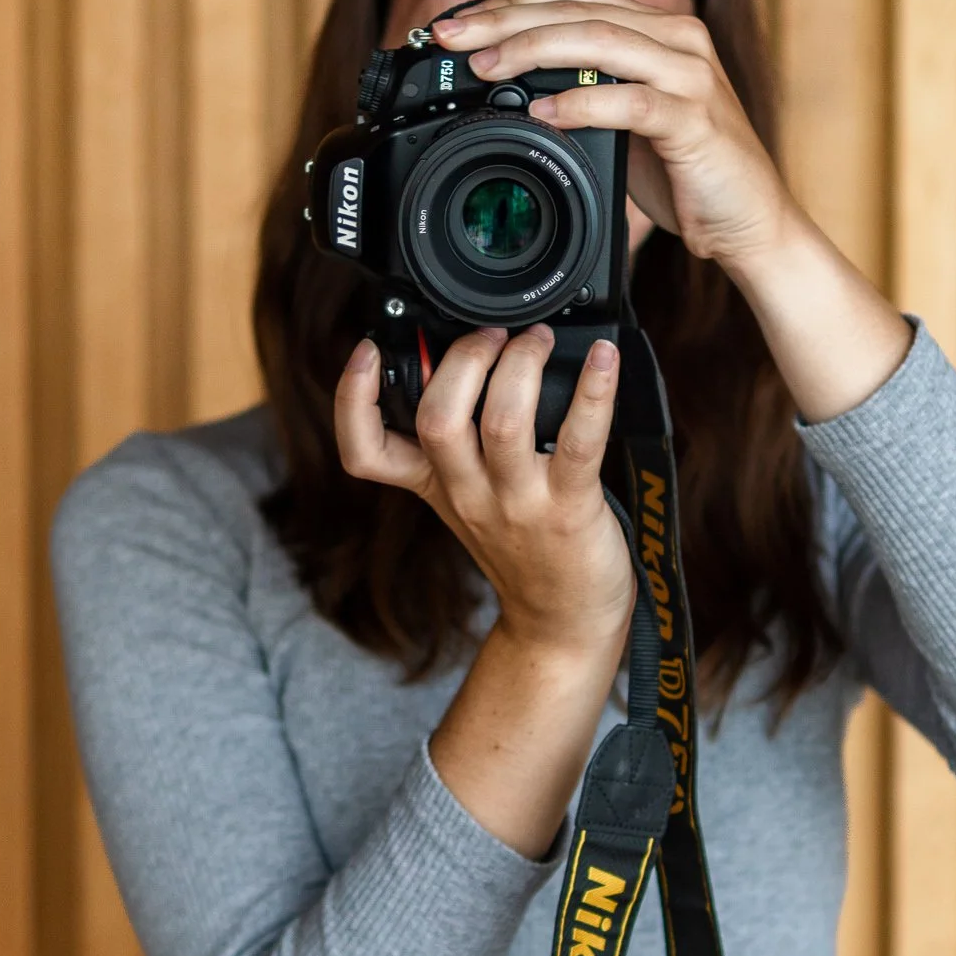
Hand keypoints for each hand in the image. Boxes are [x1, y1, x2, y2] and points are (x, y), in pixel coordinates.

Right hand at [335, 323, 635, 656]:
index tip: (364, 348)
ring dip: (520, 364)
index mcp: (435, 485)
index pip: (365, 451)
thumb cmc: (525, 549)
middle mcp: (468, 494)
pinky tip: (604, 359)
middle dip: (463, 358)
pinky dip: (594, 391)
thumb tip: (469, 362)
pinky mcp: (570, 508)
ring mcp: (518, 502)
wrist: (563, 622)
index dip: (351, 398)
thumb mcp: (469, 501)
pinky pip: (579, 441)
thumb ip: (458, 445)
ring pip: (501, 421)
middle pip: (437, 418)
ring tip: (538, 339)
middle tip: (493, 333)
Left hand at [431, 0, 793, 279]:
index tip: (459, 24)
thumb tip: (511, 83)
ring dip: (533, 51)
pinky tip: (543, 112)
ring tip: (487, 70)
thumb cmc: (687, 175)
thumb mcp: (627, 122)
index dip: (512, 1)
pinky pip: (630, 101)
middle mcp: (678, 39)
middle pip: (578, 8)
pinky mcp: (696, 120)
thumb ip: (586, 90)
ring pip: (600, 40)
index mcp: (659, 30)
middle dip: (506, 20)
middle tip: (454, 39)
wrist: (751, 224)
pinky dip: (580, 104)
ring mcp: (691, 75)